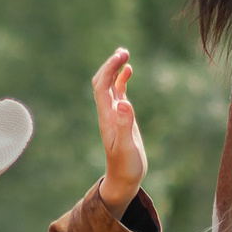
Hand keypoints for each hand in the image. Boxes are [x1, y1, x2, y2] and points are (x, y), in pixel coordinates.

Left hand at [93, 48, 146, 209]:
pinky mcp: (122, 118)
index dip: (110, 69)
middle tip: (123, 51)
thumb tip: (123, 102)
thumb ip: (125, 125)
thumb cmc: (126, 167)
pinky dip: (122, 79)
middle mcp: (108, 113)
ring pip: (110, 85)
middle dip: (110, 65)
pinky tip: (129, 71)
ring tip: (124, 54)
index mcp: (107, 117)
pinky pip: (119, 93)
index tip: (123, 57)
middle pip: (102, 82)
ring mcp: (114, 114)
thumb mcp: (126, 147)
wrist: (123, 180)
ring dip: (114, 69)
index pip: (103, 86)